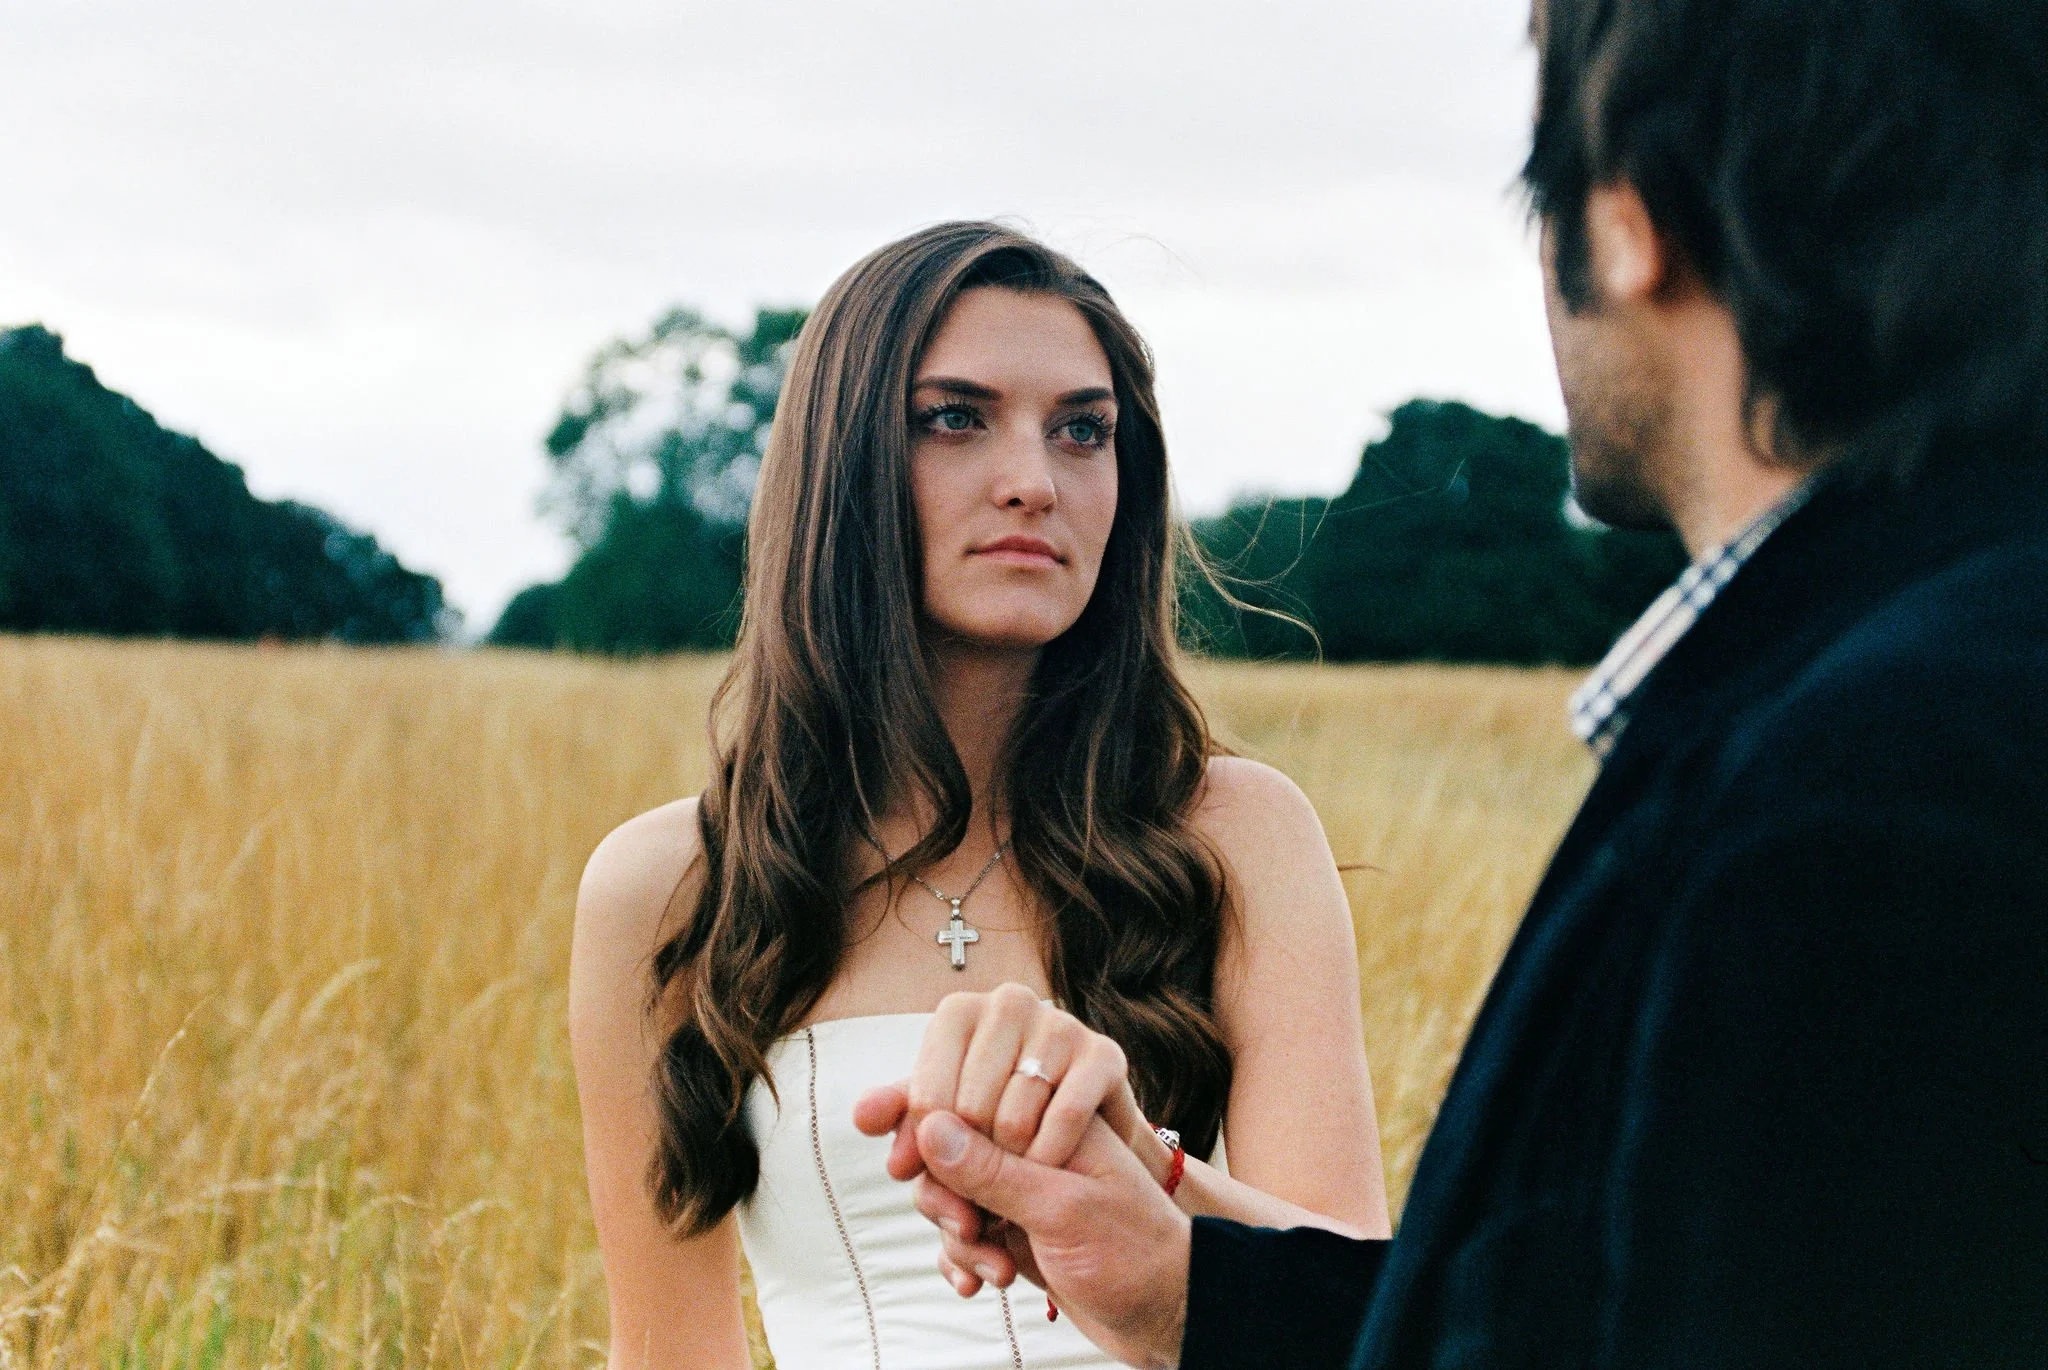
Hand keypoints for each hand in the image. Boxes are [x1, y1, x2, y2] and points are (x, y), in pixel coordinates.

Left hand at [861, 983, 1162, 1181]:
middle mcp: (1010, 1003)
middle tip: (973, 1188)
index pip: (926, 1092)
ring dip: (1009, 1167)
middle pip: (968, 1107)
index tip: (923, 1172)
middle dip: (967, 1161)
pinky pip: (1065, 1117)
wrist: (1084, 1149)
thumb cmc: (998, 1126)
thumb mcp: (945, 1119)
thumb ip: (903, 1115)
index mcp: (960, 1011)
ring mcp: (1060, 1024)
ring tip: (1006, 1184)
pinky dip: (1050, 1157)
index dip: (923, 1144)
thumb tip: (864, 1117)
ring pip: (1014, 1115)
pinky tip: (1043, 1174)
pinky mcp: (1104, 1054)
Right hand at [918, 1108, 1191, 1369]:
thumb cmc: (1135, 1254)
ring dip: (957, 1234)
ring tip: (995, 1267)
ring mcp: (1021, 1189)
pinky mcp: (1014, 1229)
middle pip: (948, 1148)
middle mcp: (1032, 1146)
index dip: (926, 1125)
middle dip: (942, 1192)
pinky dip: (962, 1258)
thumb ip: (995, 1170)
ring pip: (950, 1194)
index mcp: (1052, 1118)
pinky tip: (978, 1283)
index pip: (969, 1097)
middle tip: (965, 1226)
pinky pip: (962, 1233)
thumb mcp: (1063, 1209)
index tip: (903, 1162)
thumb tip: (929, 1127)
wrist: (1168, 1315)